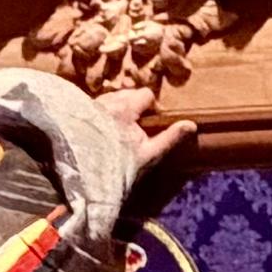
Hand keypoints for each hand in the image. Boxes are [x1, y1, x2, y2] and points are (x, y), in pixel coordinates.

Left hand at [93, 92, 201, 218]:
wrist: (82, 178)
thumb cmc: (118, 167)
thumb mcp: (148, 155)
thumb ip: (169, 137)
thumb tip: (191, 125)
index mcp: (124, 109)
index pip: (145, 94)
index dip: (152, 106)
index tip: (151, 122)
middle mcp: (106, 102)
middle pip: (128, 93)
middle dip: (135, 105)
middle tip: (136, 126)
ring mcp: (91, 107)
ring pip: (112, 98)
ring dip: (119, 108)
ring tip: (119, 130)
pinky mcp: (79, 113)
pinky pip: (97, 105)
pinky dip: (104, 113)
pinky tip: (103, 131)